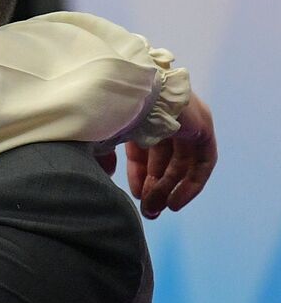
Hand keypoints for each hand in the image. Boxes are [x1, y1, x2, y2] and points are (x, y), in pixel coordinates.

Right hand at [98, 94, 216, 217]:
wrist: (121, 91)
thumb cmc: (102, 111)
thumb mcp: (98, 138)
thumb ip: (103, 158)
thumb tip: (107, 174)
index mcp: (140, 113)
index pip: (144, 149)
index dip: (139, 175)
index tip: (133, 196)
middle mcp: (166, 114)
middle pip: (165, 158)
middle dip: (155, 186)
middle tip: (148, 212)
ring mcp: (187, 119)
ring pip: (182, 162)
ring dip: (169, 188)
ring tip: (157, 210)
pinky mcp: (203, 127)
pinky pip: (203, 162)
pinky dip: (192, 184)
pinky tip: (175, 202)